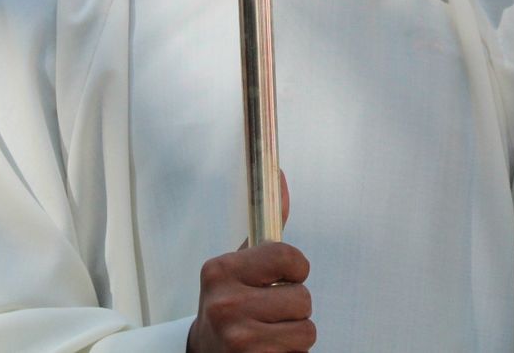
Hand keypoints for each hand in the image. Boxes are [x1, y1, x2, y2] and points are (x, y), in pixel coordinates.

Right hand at [187, 173, 313, 351]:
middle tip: (268, 312)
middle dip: (294, 307)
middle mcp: (224, 303)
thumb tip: (279, 178)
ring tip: (269, 332)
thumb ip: (267, 225)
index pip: (288, 257)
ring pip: (307, 330)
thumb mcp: (240, 264)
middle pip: (303, 298)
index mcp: (220, 270)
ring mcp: (237, 337)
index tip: (285, 276)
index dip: (296, 269)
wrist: (206, 352)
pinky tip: (269, 349)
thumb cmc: (231, 304)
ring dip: (295, 333)